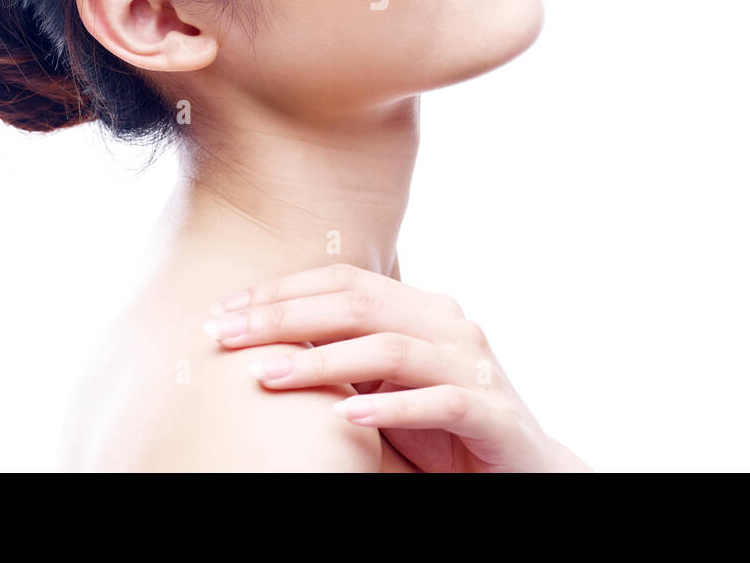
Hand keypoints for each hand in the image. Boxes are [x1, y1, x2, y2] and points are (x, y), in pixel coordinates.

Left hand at [203, 263, 591, 472]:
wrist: (525, 469)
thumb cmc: (442, 426)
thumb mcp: (384, 382)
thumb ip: (343, 354)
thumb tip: (258, 340)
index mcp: (421, 307)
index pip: (343, 280)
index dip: (282, 291)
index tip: (225, 310)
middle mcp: (449, 324)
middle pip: (359, 304)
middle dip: (285, 318)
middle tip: (228, 335)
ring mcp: (473, 366)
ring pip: (391, 349)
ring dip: (322, 361)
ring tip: (267, 377)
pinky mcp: (491, 413)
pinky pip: (439, 402)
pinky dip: (390, 407)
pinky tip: (345, 415)